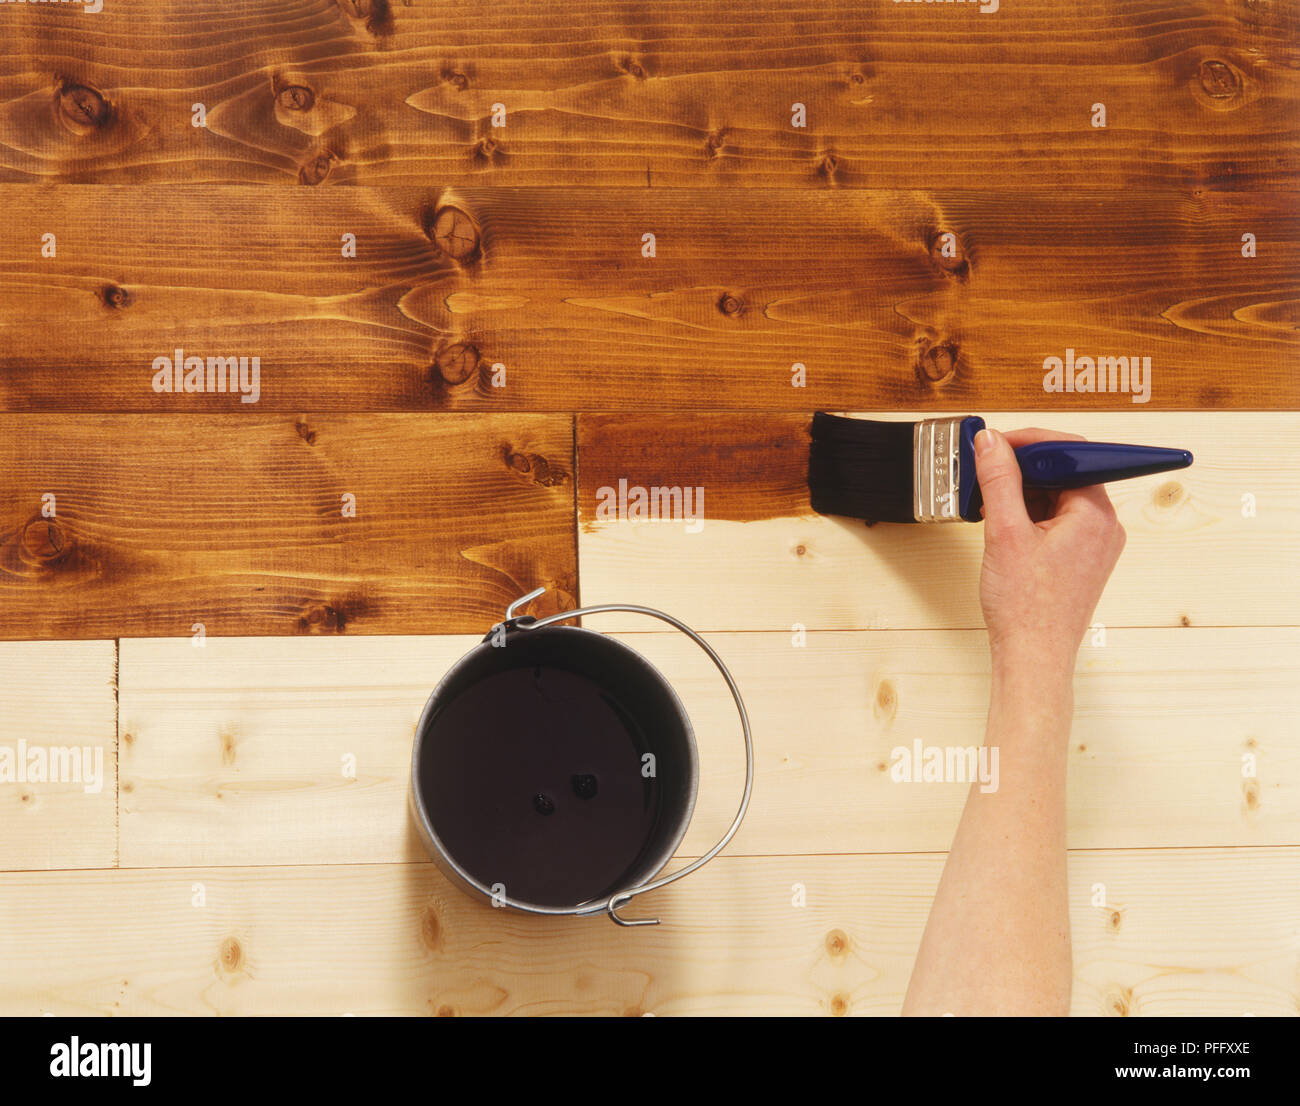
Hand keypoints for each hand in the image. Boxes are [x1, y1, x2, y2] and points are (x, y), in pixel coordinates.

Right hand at [973, 426, 1126, 671]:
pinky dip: (1029, 516)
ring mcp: (1094, 545)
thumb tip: (991, 443)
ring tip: (990, 506)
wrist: (1033, 656)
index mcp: (1096, 514)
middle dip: (1022, 469)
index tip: (998, 443)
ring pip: (1058, 497)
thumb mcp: (1005, 531)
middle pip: (1064, 473)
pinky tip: (1003, 526)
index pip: (1070, 453)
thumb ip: (999, 480)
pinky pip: (1057, 521)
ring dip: (1023, 494)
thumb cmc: (1027, 608)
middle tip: (986, 473)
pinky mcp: (1081, 560)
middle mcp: (1104, 526)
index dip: (1030, 442)